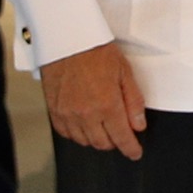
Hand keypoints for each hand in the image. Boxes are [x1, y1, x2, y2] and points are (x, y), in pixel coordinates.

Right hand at [42, 42, 148, 159]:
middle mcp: (86, 114)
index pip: (121, 138)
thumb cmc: (95, 50)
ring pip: (84, 141)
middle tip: (121, 133)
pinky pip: (66, 134)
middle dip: (115, 142)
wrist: (67, 40)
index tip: (135, 153)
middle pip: (102, 143)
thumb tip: (138, 124)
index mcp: (106, 104)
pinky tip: (84, 124)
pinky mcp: (54, 111)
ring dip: (96, 138)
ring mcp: (67, 114)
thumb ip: (133, 102)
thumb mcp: (125, 72)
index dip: (130, 149)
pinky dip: (77, 134)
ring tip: (103, 126)